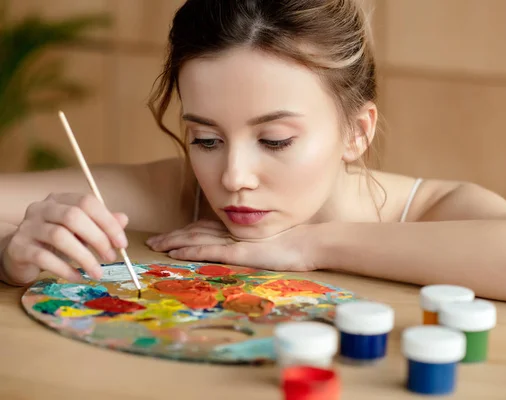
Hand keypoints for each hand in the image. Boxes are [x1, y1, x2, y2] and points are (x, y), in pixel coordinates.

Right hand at [1, 193, 128, 284]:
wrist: (20, 254)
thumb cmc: (55, 241)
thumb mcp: (81, 231)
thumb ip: (101, 224)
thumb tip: (123, 219)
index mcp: (60, 199)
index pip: (87, 202)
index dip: (108, 222)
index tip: (122, 243)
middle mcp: (42, 208)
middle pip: (73, 216)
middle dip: (98, 238)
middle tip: (110, 258)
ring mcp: (28, 227)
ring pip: (59, 236)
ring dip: (84, 257)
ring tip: (97, 273)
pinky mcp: (19, 248)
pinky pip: (44, 258)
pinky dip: (65, 269)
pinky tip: (78, 277)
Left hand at [146, 219, 315, 271]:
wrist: (308, 244)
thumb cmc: (294, 244)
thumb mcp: (269, 242)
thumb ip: (254, 243)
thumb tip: (246, 248)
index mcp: (238, 230)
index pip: (205, 228)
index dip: (185, 231)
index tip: (170, 236)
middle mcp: (231, 232)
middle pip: (195, 231)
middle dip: (172, 236)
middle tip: (153, 241)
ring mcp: (233, 241)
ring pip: (196, 239)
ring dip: (174, 242)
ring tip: (156, 246)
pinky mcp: (237, 252)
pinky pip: (208, 250)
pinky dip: (190, 250)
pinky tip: (176, 253)